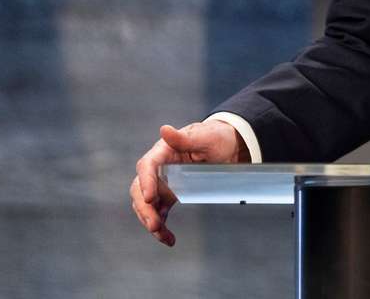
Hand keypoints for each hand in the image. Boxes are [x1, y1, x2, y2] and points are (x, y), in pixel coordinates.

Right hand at [130, 121, 246, 245]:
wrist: (228, 147)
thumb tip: (164, 129)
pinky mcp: (168, 196)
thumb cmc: (216, 138)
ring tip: (163, 235)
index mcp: (163, 151)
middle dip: (144, 209)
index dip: (145, 181)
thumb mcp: (206, 136)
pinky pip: (159, 213)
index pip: (147, 166)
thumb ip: (186, 137)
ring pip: (146, 205)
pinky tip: (169, 239)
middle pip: (140, 189)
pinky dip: (161, 228)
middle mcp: (157, 168)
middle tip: (154, 224)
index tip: (149, 197)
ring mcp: (161, 183)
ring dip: (150, 221)